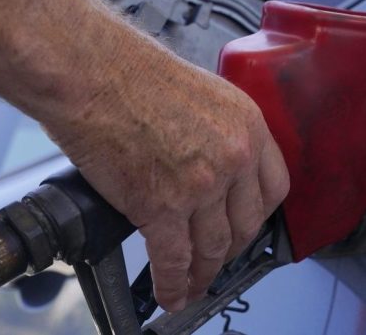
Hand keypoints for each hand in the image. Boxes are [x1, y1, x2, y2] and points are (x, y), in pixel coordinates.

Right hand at [43, 44, 288, 312]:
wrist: (91, 73)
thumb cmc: (132, 74)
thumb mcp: (204, 95)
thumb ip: (220, 135)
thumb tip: (215, 168)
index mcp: (248, 126)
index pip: (274, 188)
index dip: (259, 215)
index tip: (248, 227)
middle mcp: (234, 157)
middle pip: (247, 224)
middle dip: (232, 249)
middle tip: (220, 259)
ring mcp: (201, 185)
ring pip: (213, 247)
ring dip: (203, 273)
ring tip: (194, 285)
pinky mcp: (161, 206)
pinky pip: (174, 258)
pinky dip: (173, 283)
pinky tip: (170, 292)